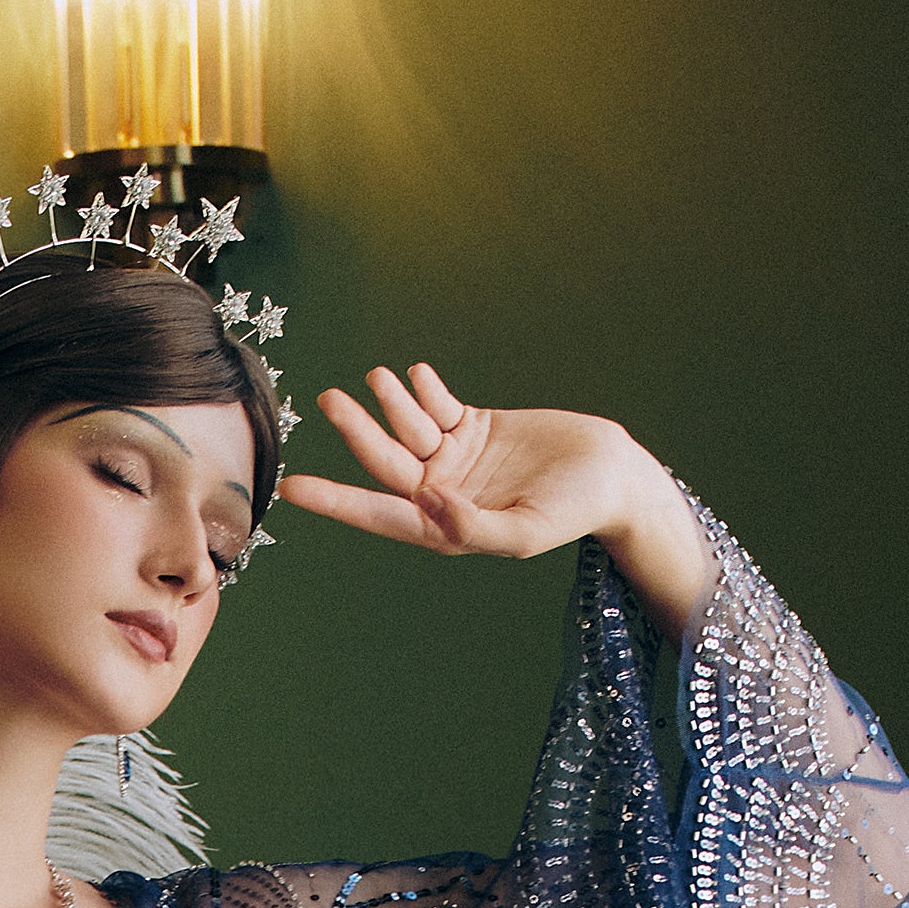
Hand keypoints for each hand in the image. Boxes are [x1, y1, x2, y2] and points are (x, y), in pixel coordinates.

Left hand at [280, 363, 710, 641]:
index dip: (337, 501)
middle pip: (387, 462)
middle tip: (329, 400)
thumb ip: (472, 526)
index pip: (379, 514)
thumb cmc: (574, 512)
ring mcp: (456, 460)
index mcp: (445, 529)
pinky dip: (423, 390)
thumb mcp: (524, 531)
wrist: (614, 475)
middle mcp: (442, 495)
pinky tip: (411, 376)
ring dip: (391, 404)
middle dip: (359, 433)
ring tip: (378, 378)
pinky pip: (438, 406)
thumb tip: (426, 500)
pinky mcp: (475, 427)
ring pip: (410, 428)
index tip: (294, 488)